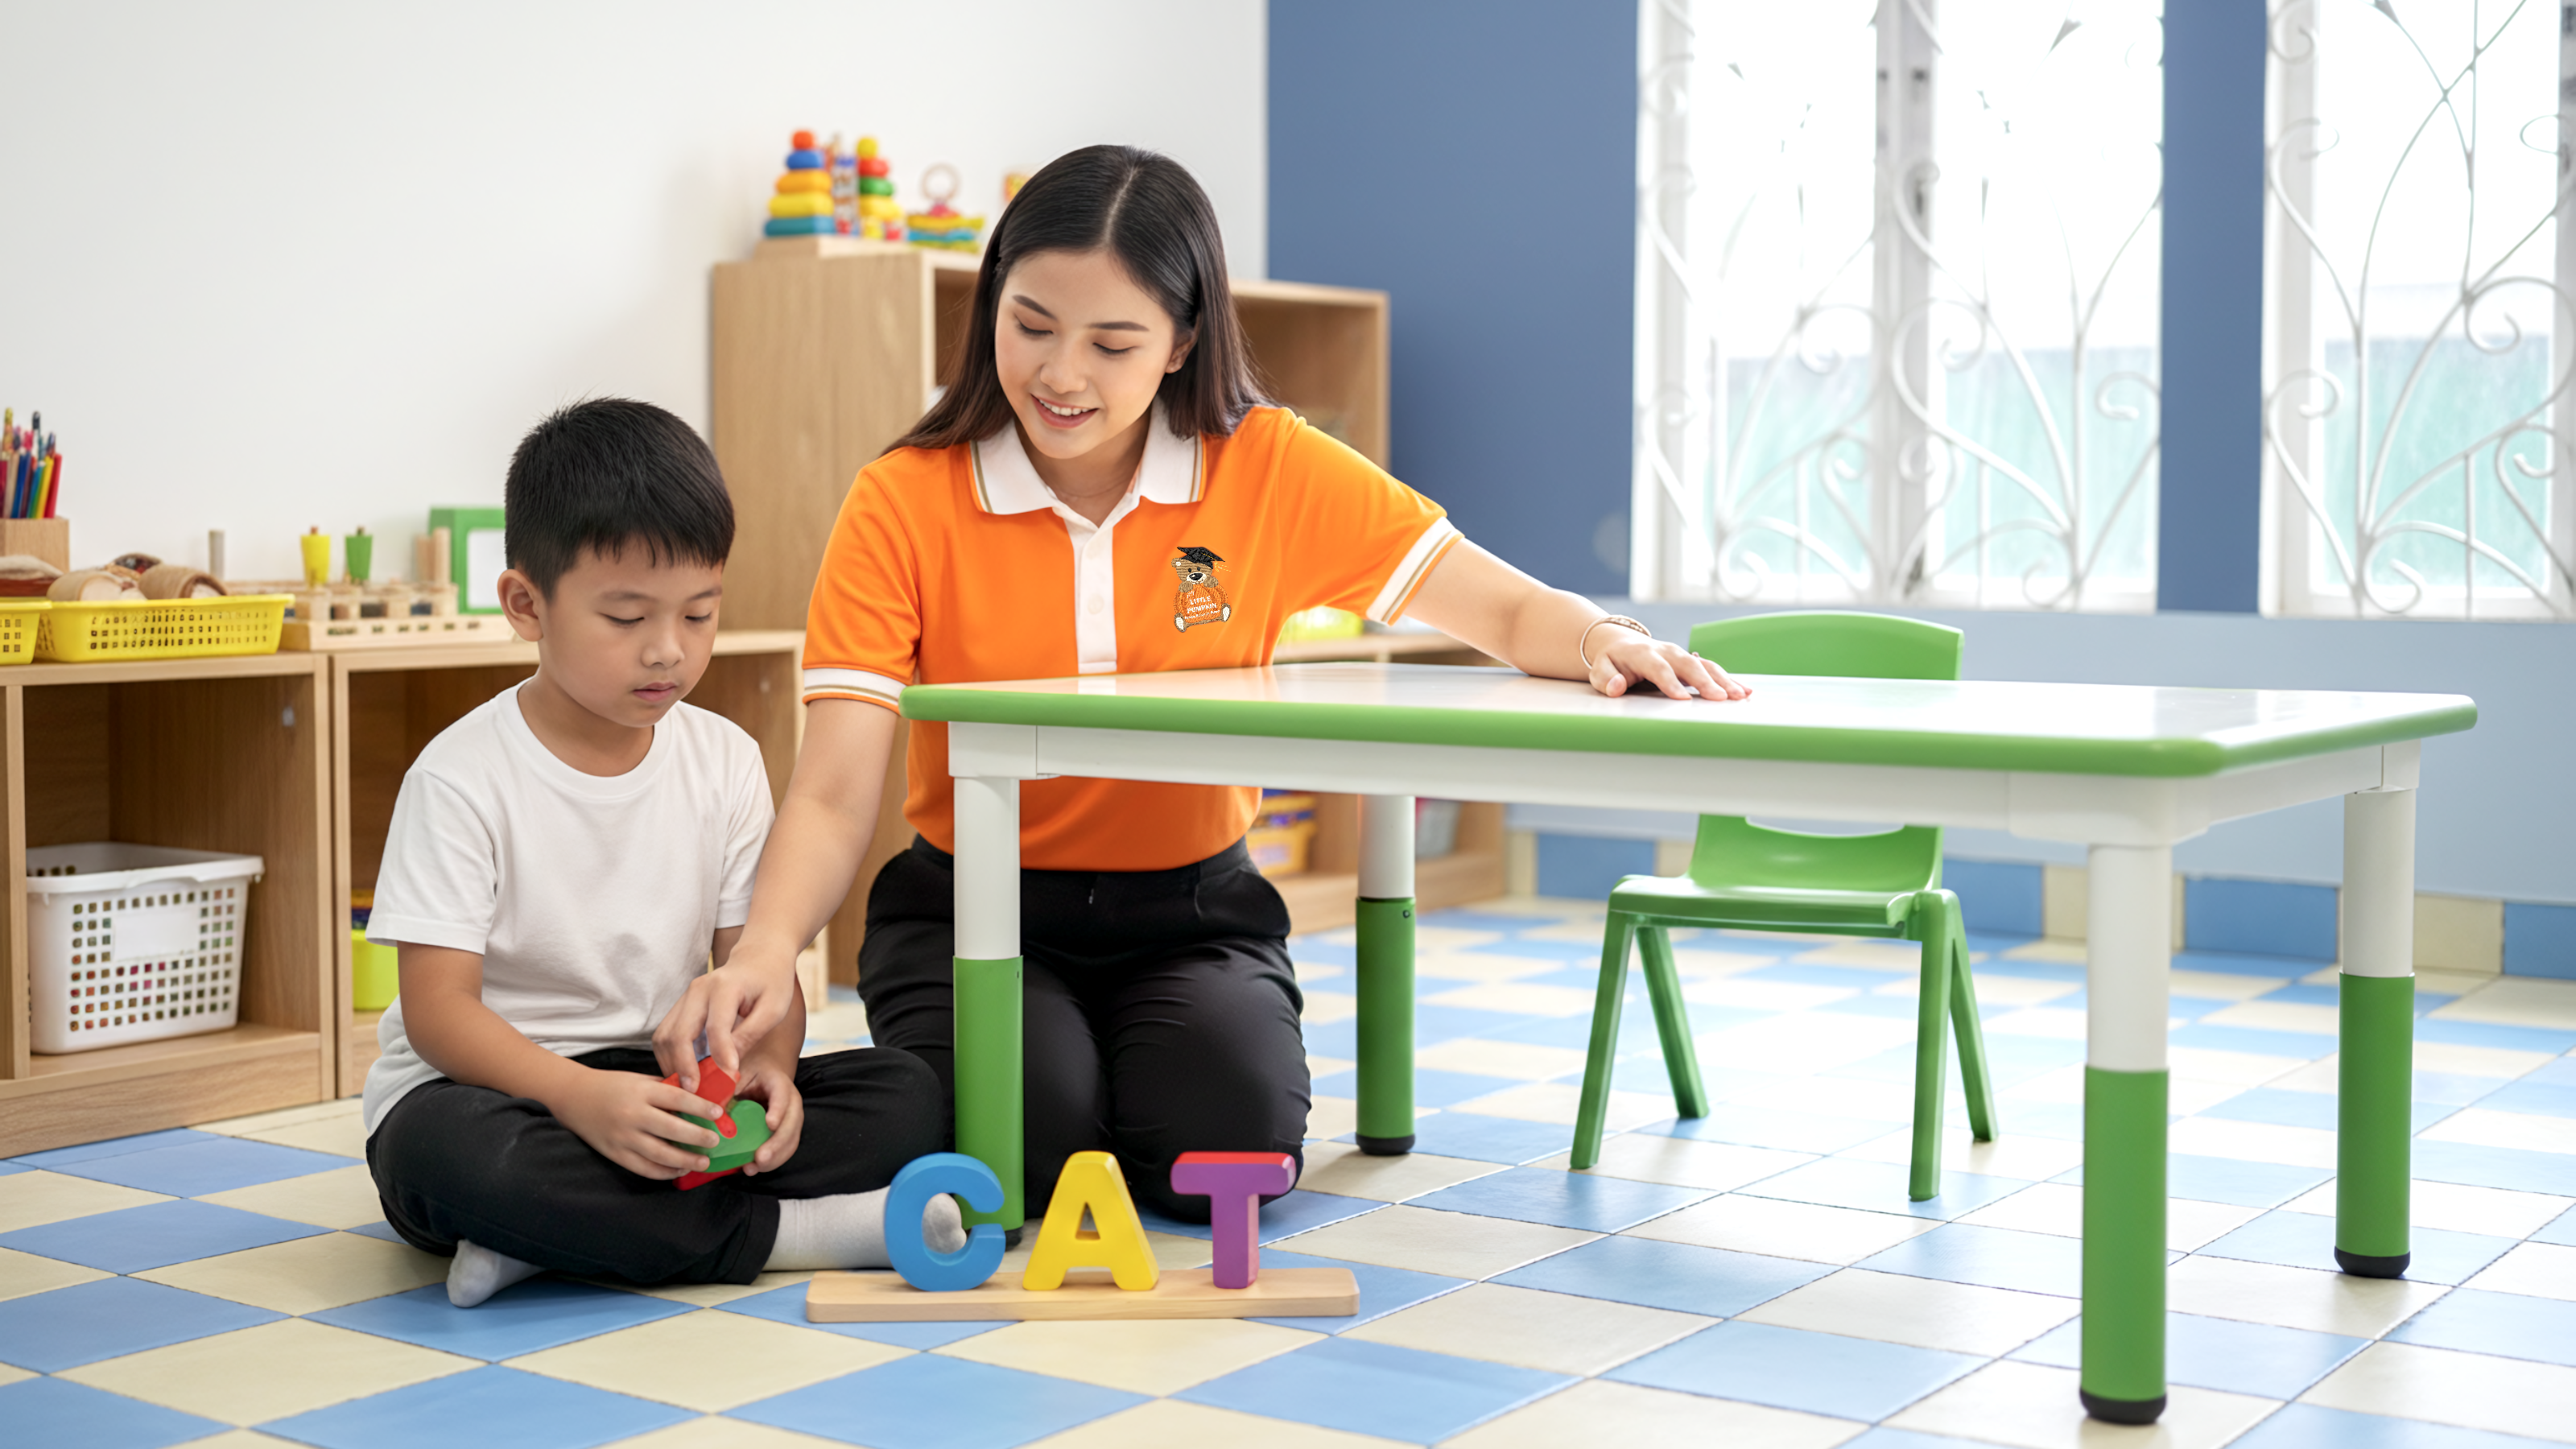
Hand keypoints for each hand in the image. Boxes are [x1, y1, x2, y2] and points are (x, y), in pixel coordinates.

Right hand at [553, 1067, 727, 1180]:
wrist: (574, 1097)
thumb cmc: (613, 1086)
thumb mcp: (640, 1080)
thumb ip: (666, 1090)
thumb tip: (699, 1101)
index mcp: (642, 1092)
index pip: (677, 1099)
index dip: (700, 1107)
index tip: (718, 1113)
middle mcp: (633, 1114)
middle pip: (672, 1129)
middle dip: (698, 1137)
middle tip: (715, 1141)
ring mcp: (623, 1137)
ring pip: (659, 1153)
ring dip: (685, 1160)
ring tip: (704, 1162)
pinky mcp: (615, 1153)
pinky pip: (643, 1168)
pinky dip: (664, 1172)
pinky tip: (679, 1170)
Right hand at [654, 945, 797, 1086]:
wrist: (759, 957)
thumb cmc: (772, 983)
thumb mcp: (773, 1009)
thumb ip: (750, 1035)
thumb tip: (729, 1067)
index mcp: (725, 987)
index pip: (716, 1028)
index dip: (720, 1058)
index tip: (727, 1082)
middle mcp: (698, 990)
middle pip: (679, 1034)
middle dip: (684, 1068)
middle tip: (696, 1094)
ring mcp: (686, 997)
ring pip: (665, 1036)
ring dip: (672, 1065)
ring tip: (688, 1089)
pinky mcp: (682, 1005)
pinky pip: (666, 1034)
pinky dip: (671, 1057)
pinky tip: (684, 1074)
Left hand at [732, 1059, 805, 1175]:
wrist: (768, 1070)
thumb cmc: (752, 1072)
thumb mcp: (739, 1074)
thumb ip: (729, 1090)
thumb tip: (713, 1112)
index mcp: (779, 1084)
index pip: (782, 1097)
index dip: (778, 1111)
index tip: (770, 1124)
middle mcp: (791, 1102)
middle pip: (791, 1124)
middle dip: (777, 1144)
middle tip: (760, 1158)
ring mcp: (792, 1118)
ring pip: (791, 1140)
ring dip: (775, 1158)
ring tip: (754, 1168)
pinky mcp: (787, 1131)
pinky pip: (785, 1149)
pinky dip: (772, 1161)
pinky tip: (754, 1168)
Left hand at [1590, 631, 1751, 701]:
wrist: (1621, 644)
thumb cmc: (1611, 662)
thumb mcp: (1600, 670)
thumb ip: (1606, 678)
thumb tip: (1617, 686)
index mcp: (1644, 654)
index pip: (1659, 669)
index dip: (1670, 683)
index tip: (1681, 699)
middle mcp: (1666, 652)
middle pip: (1689, 665)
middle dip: (1705, 682)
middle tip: (1720, 698)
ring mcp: (1681, 655)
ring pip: (1705, 665)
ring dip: (1724, 680)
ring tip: (1740, 695)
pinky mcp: (1690, 662)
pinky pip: (1711, 669)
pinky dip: (1728, 680)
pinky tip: (1744, 691)